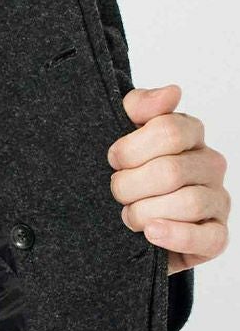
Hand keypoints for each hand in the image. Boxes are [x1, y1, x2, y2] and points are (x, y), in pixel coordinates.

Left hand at [107, 84, 228, 274]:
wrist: (124, 227)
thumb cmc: (128, 178)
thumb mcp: (123, 137)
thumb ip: (139, 107)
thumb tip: (171, 92)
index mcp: (190, 135)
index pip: (169, 130)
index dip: (130, 149)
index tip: (113, 160)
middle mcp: (209, 165)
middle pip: (171, 171)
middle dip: (130, 186)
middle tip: (117, 193)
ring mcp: (216, 200)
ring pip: (188, 203)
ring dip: (145, 212)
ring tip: (130, 216)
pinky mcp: (216, 236)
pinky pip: (207, 237)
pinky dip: (176, 235)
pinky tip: (151, 232)